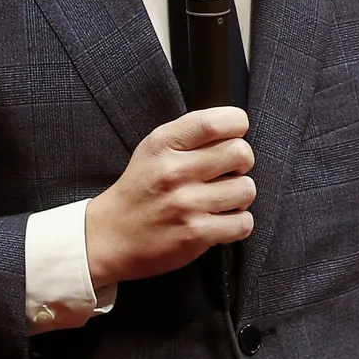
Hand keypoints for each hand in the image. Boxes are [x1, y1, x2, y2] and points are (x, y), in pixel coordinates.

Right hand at [84, 106, 255, 289]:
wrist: (112, 236)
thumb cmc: (141, 188)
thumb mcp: (154, 149)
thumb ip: (190, 134)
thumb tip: (236, 127)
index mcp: (164, 144)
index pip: (216, 122)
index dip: (237, 125)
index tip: (234, 134)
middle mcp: (174, 171)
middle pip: (241, 153)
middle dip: (241, 162)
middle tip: (228, 171)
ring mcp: (186, 204)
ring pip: (246, 189)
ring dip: (239, 195)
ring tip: (221, 199)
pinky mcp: (196, 234)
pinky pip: (243, 223)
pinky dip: (238, 223)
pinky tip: (221, 220)